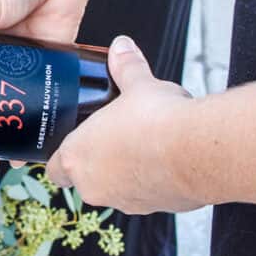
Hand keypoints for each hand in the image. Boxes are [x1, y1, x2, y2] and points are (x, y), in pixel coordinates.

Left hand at [45, 35, 200, 213]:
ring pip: (118, 190)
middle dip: (99, 163)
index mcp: (77, 159)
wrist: (199, 151)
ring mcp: (126, 202)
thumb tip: (121, 47)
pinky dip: (155, 182)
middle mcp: (95, 187)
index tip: (76, 146)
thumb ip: (125, 66)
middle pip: (86, 180)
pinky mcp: (158, 208)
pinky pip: (149, 196)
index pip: (55, 170)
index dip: (63, 159)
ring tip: (145, 146)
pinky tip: (168, 160)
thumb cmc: (158, 121)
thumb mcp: (137, 85)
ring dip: (127, 173)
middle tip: (115, 140)